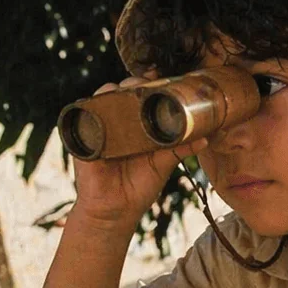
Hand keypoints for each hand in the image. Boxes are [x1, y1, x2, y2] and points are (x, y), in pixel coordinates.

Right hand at [68, 76, 207, 229]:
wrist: (116, 211)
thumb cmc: (139, 187)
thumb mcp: (162, 165)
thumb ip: (180, 149)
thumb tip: (204, 139)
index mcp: (136, 125)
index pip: (140, 97)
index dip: (147, 84)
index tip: (159, 77)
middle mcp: (118, 122)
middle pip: (121, 92)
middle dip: (131, 83)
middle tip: (143, 85)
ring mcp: (99, 127)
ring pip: (101, 98)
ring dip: (111, 91)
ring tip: (125, 93)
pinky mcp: (83, 138)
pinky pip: (82, 116)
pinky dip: (90, 107)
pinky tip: (102, 104)